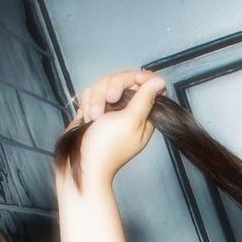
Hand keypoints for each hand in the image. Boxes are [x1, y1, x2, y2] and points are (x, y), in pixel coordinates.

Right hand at [57, 69, 166, 187]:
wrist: (82, 164)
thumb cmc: (108, 146)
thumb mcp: (130, 120)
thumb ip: (145, 100)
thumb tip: (160, 82)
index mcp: (144, 114)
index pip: (147, 84)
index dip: (140, 78)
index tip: (133, 81)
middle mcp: (129, 111)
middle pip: (123, 80)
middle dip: (112, 87)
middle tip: (109, 100)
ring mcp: (110, 110)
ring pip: (103, 85)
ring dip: (96, 99)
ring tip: (93, 117)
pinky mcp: (94, 111)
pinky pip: (90, 94)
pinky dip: (87, 103)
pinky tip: (86, 118)